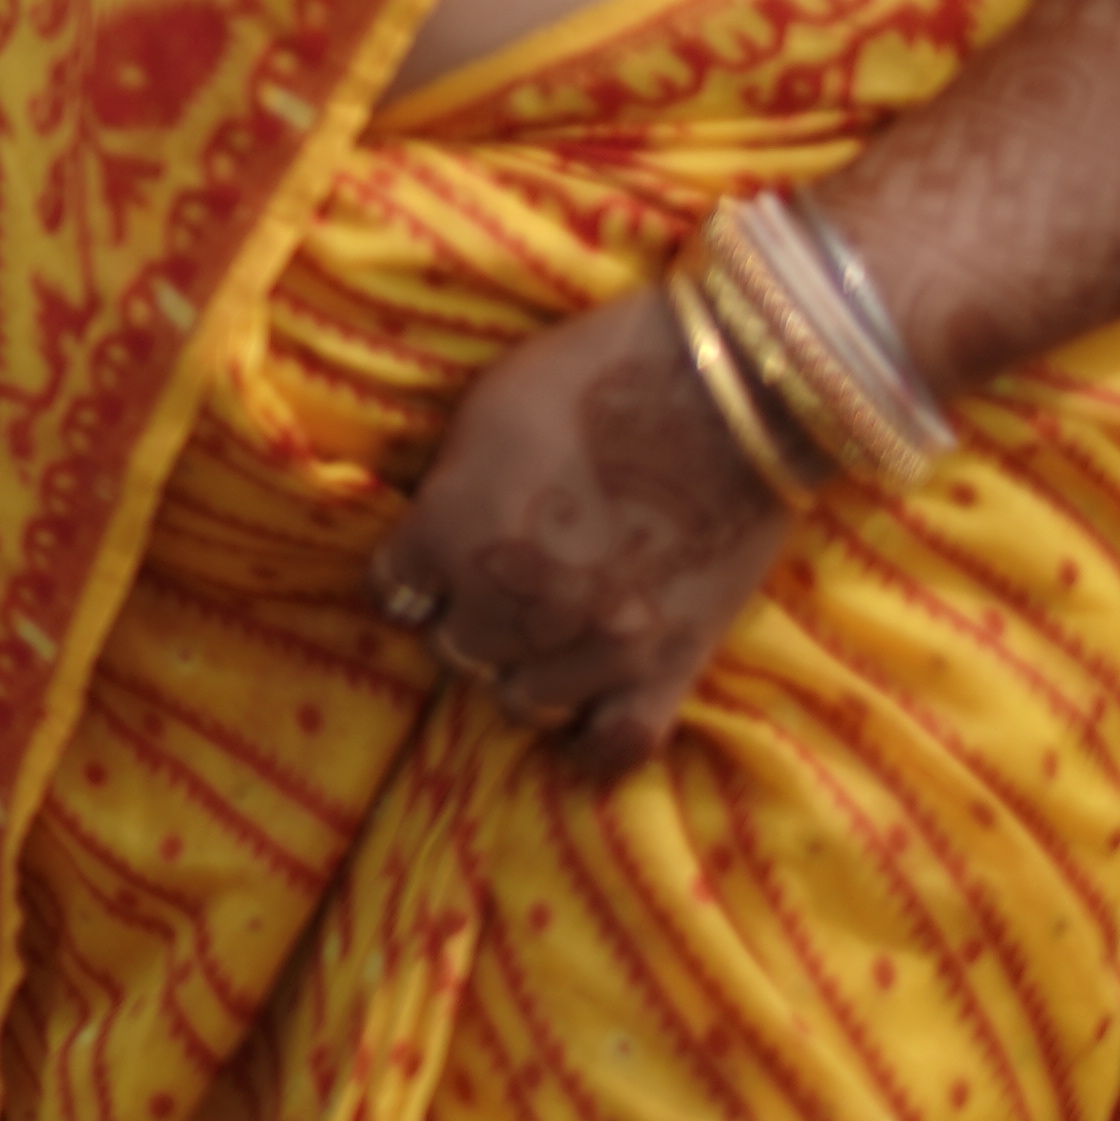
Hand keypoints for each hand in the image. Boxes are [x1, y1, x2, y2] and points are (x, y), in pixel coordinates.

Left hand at [364, 284, 797, 772]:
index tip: (427, 565)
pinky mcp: (672, 664)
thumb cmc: (596, 376)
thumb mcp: (484, 411)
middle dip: (465, 621)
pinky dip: (594, 739)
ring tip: (546, 635)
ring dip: (523, 671)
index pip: (390, 593)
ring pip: (521, 702)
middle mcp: (510, 600)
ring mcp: (593, 642)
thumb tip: (435, 530)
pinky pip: (616, 744)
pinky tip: (589, 709)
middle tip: (497, 590)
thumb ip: (450, 490)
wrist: (729, 389)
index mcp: (449, 532)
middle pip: (454, 650)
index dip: (409, 577)